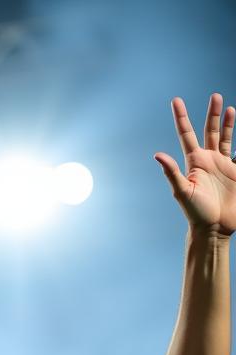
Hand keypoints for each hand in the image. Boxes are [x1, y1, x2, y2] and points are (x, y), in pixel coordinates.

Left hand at [155, 94, 235, 236]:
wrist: (215, 227)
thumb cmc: (195, 213)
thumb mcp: (182, 192)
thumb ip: (172, 172)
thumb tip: (157, 155)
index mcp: (194, 162)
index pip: (186, 135)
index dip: (182, 117)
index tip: (176, 100)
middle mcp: (208, 160)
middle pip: (209, 131)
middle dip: (211, 114)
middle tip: (214, 96)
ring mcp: (222, 164)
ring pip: (225, 137)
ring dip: (226, 122)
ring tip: (227, 107)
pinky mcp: (235, 171)